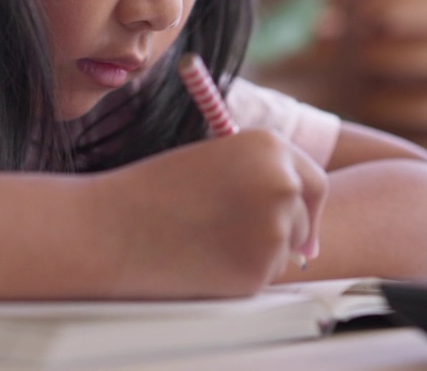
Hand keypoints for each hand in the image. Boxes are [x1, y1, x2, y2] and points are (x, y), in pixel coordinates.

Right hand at [87, 129, 326, 297]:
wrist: (112, 229)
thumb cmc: (154, 192)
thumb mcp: (216, 161)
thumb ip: (260, 177)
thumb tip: (300, 219)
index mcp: (270, 147)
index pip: (314, 183)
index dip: (307, 205)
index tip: (302, 221)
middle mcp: (282, 184)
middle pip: (304, 219)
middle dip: (285, 231)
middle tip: (242, 238)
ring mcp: (274, 231)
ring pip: (284, 252)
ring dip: (259, 252)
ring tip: (206, 241)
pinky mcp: (258, 272)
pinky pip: (262, 277)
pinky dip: (240, 274)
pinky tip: (201, 262)